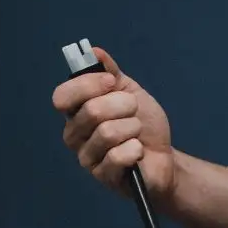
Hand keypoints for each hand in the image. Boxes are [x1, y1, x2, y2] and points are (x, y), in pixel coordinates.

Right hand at [52, 46, 176, 202]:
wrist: (164, 157)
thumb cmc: (143, 125)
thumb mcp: (130, 92)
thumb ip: (111, 73)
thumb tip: (94, 52)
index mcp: (76, 112)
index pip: (63, 96)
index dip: (87, 85)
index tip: (111, 82)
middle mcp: (75, 134)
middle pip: (91, 111)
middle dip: (123, 106)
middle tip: (134, 112)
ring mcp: (87, 157)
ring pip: (107, 132)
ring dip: (132, 128)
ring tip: (137, 133)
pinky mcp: (103, 176)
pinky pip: (118, 155)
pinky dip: (136, 149)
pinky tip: (138, 152)